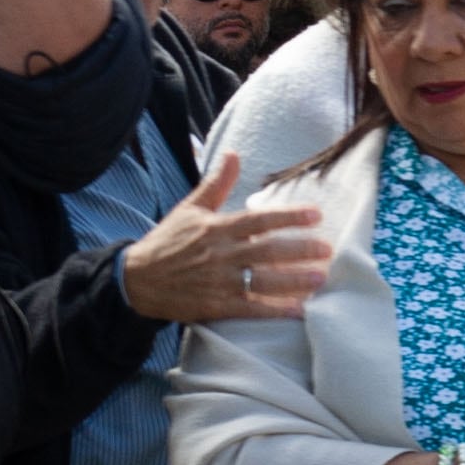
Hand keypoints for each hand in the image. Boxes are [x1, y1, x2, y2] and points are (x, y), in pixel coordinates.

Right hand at [118, 155, 333, 322]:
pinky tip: (300, 310)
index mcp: (217, 229)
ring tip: (320, 278)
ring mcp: (219, 282)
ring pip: (262, 280)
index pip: (259, 220)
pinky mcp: (216, 306)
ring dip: (294, 280)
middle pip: (267, 251)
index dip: (289, 217)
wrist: (136, 280)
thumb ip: (216, 184)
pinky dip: (275, 310)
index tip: (316, 214)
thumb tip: (233, 153)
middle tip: (328, 249)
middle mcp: (221, 255)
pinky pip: (251, 308)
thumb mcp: (190, 209)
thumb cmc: (167, 242)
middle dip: (300, 250)